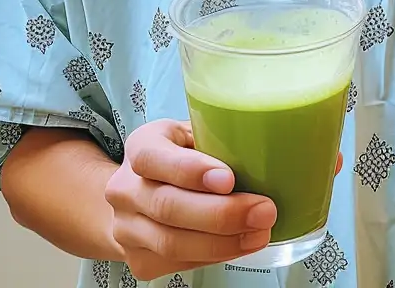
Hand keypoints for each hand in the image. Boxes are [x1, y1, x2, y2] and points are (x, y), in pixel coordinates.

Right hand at [101, 118, 279, 280]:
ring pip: (172, 242)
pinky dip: (213, 255)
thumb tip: (269, 141)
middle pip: (168, 207)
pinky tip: (240, 244)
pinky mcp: (137, 260)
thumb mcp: (193, 131)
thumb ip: (217, 135)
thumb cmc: (180, 155)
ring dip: (222, 242)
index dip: (191, 171)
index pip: (154, 158)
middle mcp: (125, 189)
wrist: (137, 194)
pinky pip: (177, 262)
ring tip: (259, 232)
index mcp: (140, 146)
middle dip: (221, 213)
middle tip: (264, 211)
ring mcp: (127, 229)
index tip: (230, 179)